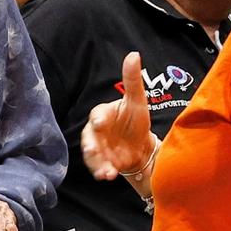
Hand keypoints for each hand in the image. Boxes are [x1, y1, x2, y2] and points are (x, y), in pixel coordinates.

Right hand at [81, 51, 155, 180]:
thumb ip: (132, 80)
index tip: (99, 124)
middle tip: (94, 152)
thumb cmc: (135, 120)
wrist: (140, 147)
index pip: (97, 114)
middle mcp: (96, 131)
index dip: (98, 119)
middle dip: (91, 146)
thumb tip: (133, 54)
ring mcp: (98, 148)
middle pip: (89, 138)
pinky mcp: (101, 162)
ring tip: (106, 173)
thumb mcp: (137, 101)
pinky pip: (98, 167)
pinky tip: (109, 176)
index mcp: (103, 113)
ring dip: (97, 163)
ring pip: (92, 155)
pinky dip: (102, 171)